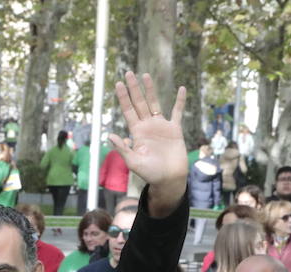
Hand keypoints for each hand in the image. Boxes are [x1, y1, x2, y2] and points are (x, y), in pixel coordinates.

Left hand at [107, 72, 187, 215]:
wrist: (168, 179)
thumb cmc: (150, 173)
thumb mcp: (133, 162)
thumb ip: (122, 148)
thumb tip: (110, 135)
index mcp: (136, 132)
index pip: (128, 111)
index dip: (123, 98)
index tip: (118, 84)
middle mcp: (147, 126)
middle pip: (139, 103)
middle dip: (133, 88)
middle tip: (128, 73)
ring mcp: (161, 126)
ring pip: (154, 103)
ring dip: (150, 90)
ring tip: (145, 75)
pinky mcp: (175, 129)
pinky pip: (177, 112)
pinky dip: (179, 101)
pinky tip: (181, 88)